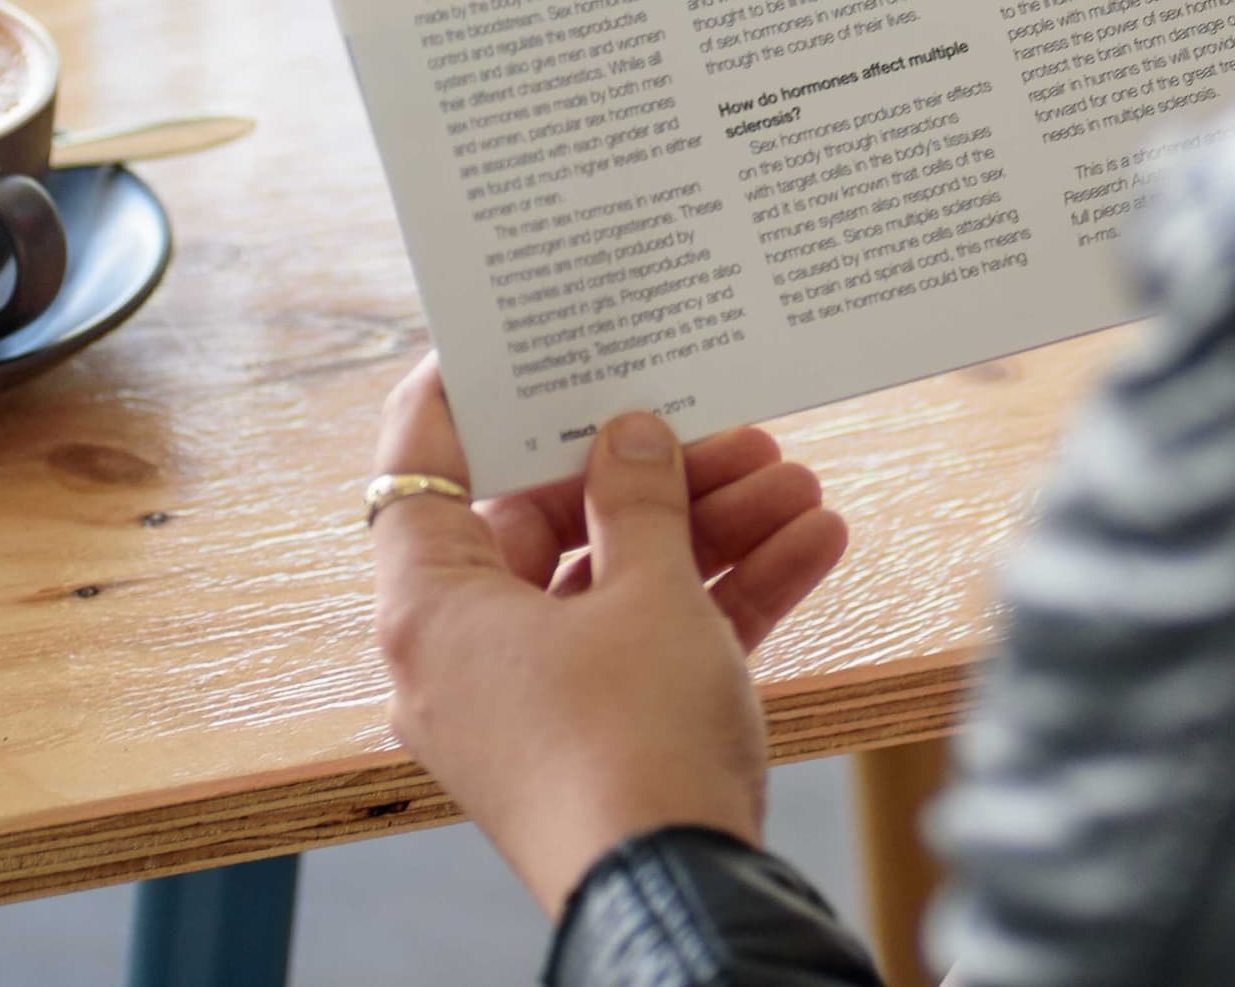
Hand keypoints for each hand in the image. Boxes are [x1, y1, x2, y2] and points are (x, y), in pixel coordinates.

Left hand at [367, 355, 850, 914]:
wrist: (677, 894)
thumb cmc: (630, 743)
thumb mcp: (647, 595)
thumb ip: (638, 498)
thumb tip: (628, 434)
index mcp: (435, 607)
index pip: (422, 469)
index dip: (468, 396)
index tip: (518, 340)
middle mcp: (469, 651)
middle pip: (550, 521)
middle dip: (657, 471)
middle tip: (733, 425)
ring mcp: (535, 698)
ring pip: (618, 579)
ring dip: (712, 527)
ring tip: (799, 483)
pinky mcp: (598, 735)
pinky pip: (653, 640)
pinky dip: (723, 595)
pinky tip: (812, 544)